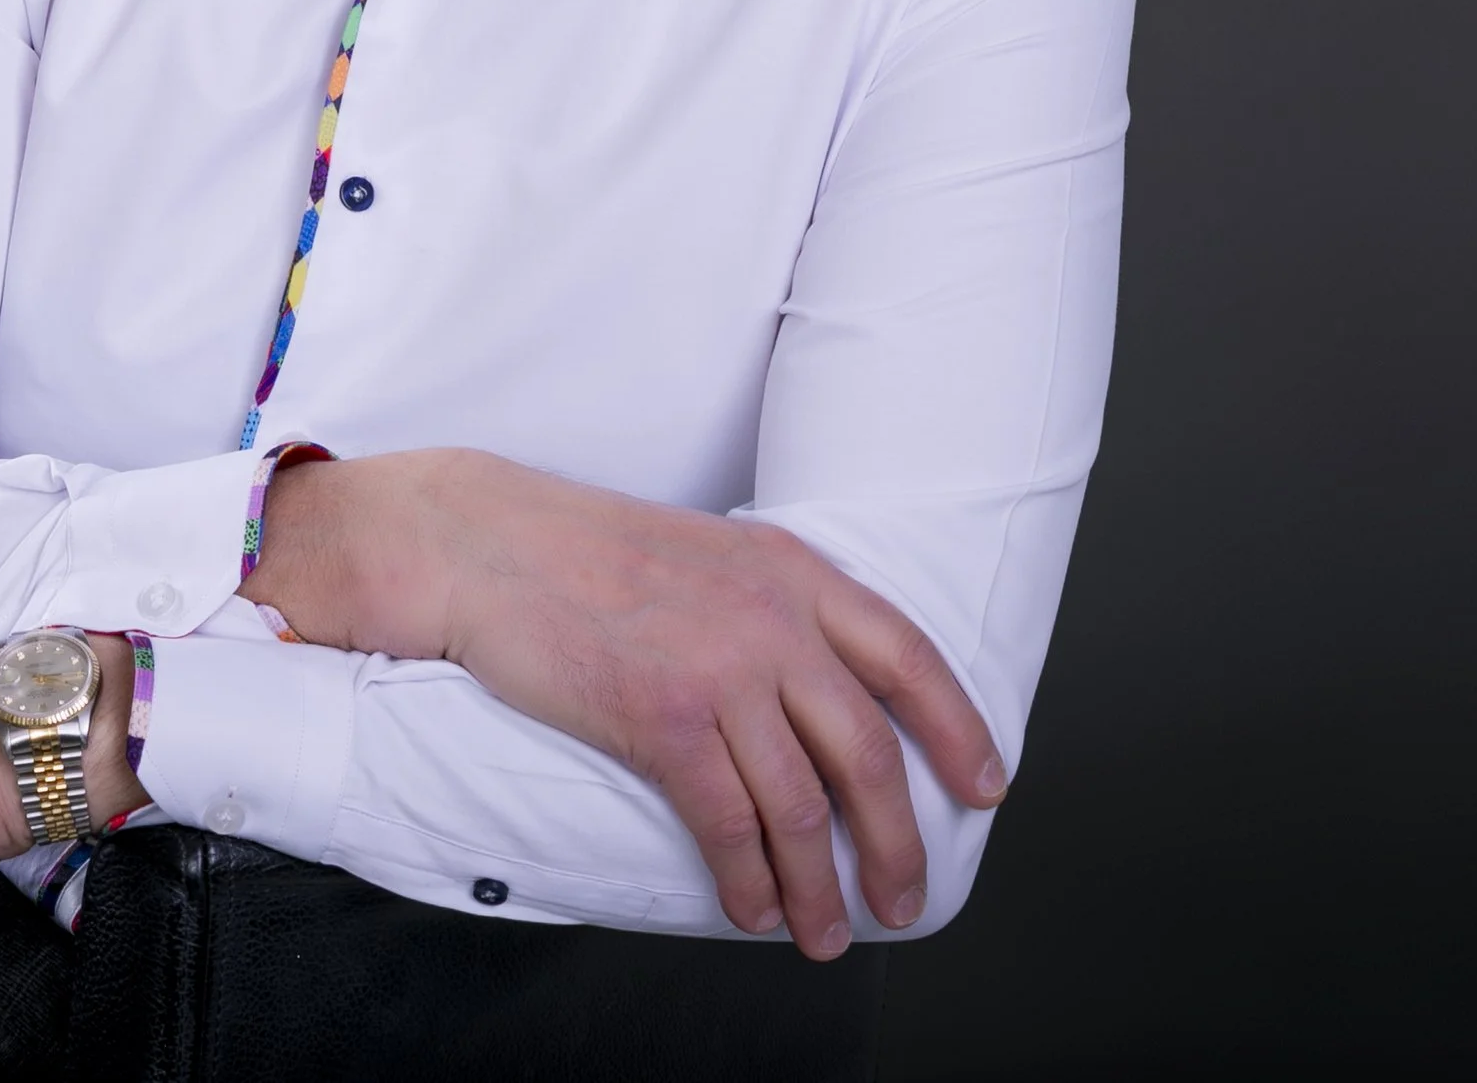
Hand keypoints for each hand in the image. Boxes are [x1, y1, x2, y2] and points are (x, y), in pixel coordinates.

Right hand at [241, 451, 1004, 957]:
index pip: (907, 655)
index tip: (985, 786)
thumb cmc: (585, 550)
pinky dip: (749, 879)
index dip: (957, 728)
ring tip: (820, 933)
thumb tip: (812, 689)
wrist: (491, 543)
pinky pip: (729, 823)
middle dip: (897, 842)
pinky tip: (753, 906)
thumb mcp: (708, 552)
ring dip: (819, 887)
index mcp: (791, 570)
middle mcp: (771, 618)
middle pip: (869, 751)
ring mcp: (720, 668)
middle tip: (900, 901)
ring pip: (803, 804)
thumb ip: (768, 606)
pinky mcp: (662, 717)